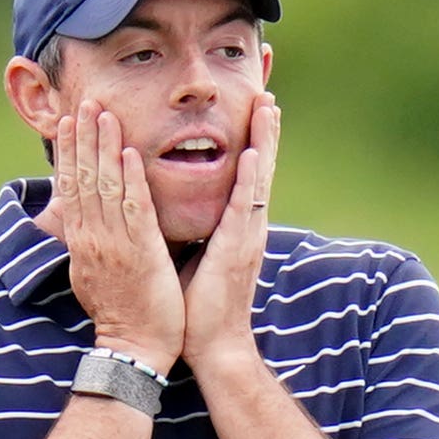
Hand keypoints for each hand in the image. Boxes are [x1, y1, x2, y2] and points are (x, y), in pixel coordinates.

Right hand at [52, 100, 184, 373]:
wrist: (134, 349)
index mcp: (83, 242)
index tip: (69, 122)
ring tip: (102, 112)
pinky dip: (130, 178)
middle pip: (83, 178)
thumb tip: (86, 223)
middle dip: (82, 137)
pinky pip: (133, 208)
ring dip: (102, 146)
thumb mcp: (96, 274)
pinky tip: (129, 151)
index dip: (70, 152)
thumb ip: (93, 244)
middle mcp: (92, 237)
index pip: (72, 187)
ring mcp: (113, 243)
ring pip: (104, 185)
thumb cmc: (124, 314)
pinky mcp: (139, 252)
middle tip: (82, 102)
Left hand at [181, 96, 280, 369]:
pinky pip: (245, 204)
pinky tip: (254, 151)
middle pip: (260, 167)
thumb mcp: (193, 256)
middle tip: (267, 93)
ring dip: (264, 141)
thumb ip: (192, 230)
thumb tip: (171, 207)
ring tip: (268, 107)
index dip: (253, 142)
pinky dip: (251, 176)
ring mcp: (247, 234)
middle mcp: (248, 225)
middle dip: (264, 130)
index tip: (253, 111)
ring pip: (258, 177)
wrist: (214, 345)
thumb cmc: (199, 307)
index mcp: (237, 226)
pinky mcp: (238, 246)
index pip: (247, 175)